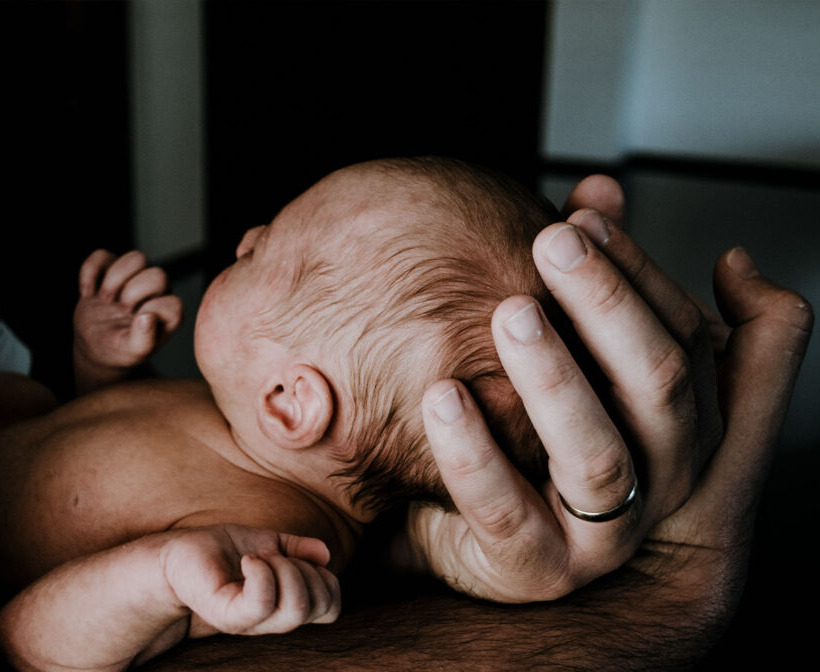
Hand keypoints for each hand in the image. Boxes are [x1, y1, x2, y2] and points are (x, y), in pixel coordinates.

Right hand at [73, 250, 182, 393]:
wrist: (94, 344)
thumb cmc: (119, 349)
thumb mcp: (132, 352)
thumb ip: (143, 340)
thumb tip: (147, 317)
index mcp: (166, 313)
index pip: (173, 303)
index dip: (153, 311)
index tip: (135, 322)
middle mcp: (156, 292)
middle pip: (158, 275)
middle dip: (135, 293)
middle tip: (120, 310)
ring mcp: (132, 277)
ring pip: (137, 258)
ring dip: (116, 278)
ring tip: (104, 299)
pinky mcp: (109, 269)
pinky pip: (101, 255)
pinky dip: (90, 273)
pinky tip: (88, 293)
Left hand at [160, 525, 339, 636]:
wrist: (177, 554)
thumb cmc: (220, 550)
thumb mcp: (269, 542)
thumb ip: (298, 548)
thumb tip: (325, 554)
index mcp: (285, 603)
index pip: (331, 606)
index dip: (327, 579)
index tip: (297, 557)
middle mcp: (271, 619)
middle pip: (319, 606)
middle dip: (306, 569)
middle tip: (274, 555)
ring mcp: (250, 620)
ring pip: (296, 606)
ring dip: (285, 569)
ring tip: (258, 557)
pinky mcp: (228, 615)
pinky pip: (262, 602)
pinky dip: (261, 572)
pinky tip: (247, 560)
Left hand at [408, 176, 811, 602]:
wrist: (493, 542)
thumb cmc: (544, 434)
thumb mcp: (581, 354)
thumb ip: (596, 277)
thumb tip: (598, 186)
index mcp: (683, 417)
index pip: (684, 332)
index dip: (636, 269)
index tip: (579, 213)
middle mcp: (663, 474)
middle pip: (659, 382)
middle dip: (608, 303)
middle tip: (551, 241)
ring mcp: (606, 530)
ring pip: (596, 452)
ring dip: (554, 376)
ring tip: (509, 312)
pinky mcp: (539, 567)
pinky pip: (505, 510)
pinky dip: (473, 451)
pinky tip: (440, 394)